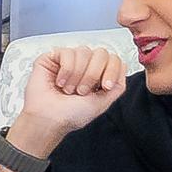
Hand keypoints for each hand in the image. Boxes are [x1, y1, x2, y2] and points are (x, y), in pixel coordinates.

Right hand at [8, 46, 134, 158]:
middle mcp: (84, 65)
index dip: (112, 71)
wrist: (48, 120)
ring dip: (77, 75)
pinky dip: (65, 70)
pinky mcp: (53, 57)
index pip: (113, 59)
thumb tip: (124, 66)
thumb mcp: (102, 103)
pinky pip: (67, 52)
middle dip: (93, 74)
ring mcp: (69, 60)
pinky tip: (59, 82)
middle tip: (82, 91)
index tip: (105, 87)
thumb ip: (118, 85)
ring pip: (84, 51)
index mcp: (97, 75)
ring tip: (68, 89)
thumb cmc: (69, 115)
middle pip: (101, 53)